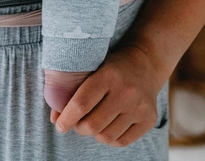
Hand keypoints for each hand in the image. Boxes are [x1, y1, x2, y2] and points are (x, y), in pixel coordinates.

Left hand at [49, 43, 165, 146]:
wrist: (146, 62)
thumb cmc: (112, 67)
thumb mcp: (93, 68)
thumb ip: (73, 91)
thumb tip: (55, 119)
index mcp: (109, 74)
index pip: (81, 103)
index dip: (66, 118)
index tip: (60, 126)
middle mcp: (126, 91)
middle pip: (92, 124)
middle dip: (79, 127)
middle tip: (78, 122)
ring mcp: (139, 106)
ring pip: (106, 136)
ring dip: (95, 133)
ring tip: (94, 122)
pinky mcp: (149, 119)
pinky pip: (121, 142)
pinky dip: (109, 138)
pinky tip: (108, 126)